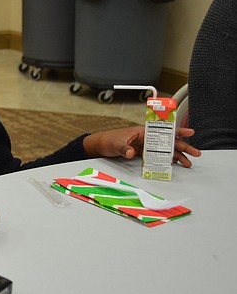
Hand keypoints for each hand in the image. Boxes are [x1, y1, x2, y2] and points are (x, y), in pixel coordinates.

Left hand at [82, 126, 200, 166]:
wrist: (99, 146)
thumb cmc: (107, 140)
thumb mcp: (115, 145)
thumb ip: (124, 148)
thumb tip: (132, 152)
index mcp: (141, 131)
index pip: (162, 130)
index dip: (177, 131)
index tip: (189, 132)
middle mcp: (145, 137)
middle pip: (168, 141)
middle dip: (183, 146)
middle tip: (195, 153)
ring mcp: (145, 145)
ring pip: (165, 150)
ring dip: (177, 155)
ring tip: (188, 163)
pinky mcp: (142, 152)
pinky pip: (158, 155)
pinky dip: (167, 159)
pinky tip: (175, 163)